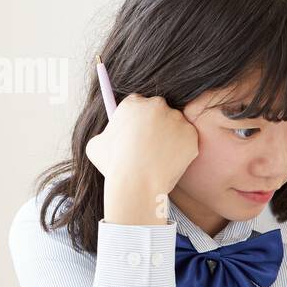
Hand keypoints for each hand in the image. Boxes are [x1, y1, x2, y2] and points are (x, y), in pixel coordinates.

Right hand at [86, 94, 198, 224]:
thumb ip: (105, 134)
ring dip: (169, 137)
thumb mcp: (95, 146)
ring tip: (158, 159)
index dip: (137, 119)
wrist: (137, 183)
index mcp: (133, 103)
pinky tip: (168, 163)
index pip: (138, 103)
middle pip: (158, 109)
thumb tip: (110, 135)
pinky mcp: (191, 134)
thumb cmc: (113, 166)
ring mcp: (176, 119)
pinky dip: (180, 151)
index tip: (138, 130)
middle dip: (156, 124)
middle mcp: (156, 105)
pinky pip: (186, 141)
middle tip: (150, 144)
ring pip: (174, 125)